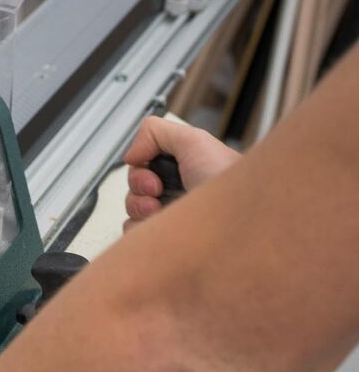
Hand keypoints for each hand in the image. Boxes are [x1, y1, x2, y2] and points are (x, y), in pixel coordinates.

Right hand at [122, 116, 239, 227]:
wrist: (240, 219)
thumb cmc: (227, 181)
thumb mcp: (194, 141)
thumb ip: (156, 133)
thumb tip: (131, 156)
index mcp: (184, 169)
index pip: (143, 166)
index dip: (141, 170)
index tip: (154, 176)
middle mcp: (177, 192)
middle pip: (134, 188)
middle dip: (140, 188)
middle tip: (158, 192)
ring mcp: (172, 216)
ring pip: (132, 211)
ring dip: (139, 209)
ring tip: (160, 211)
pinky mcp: (167, 238)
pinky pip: (136, 235)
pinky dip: (139, 230)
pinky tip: (157, 225)